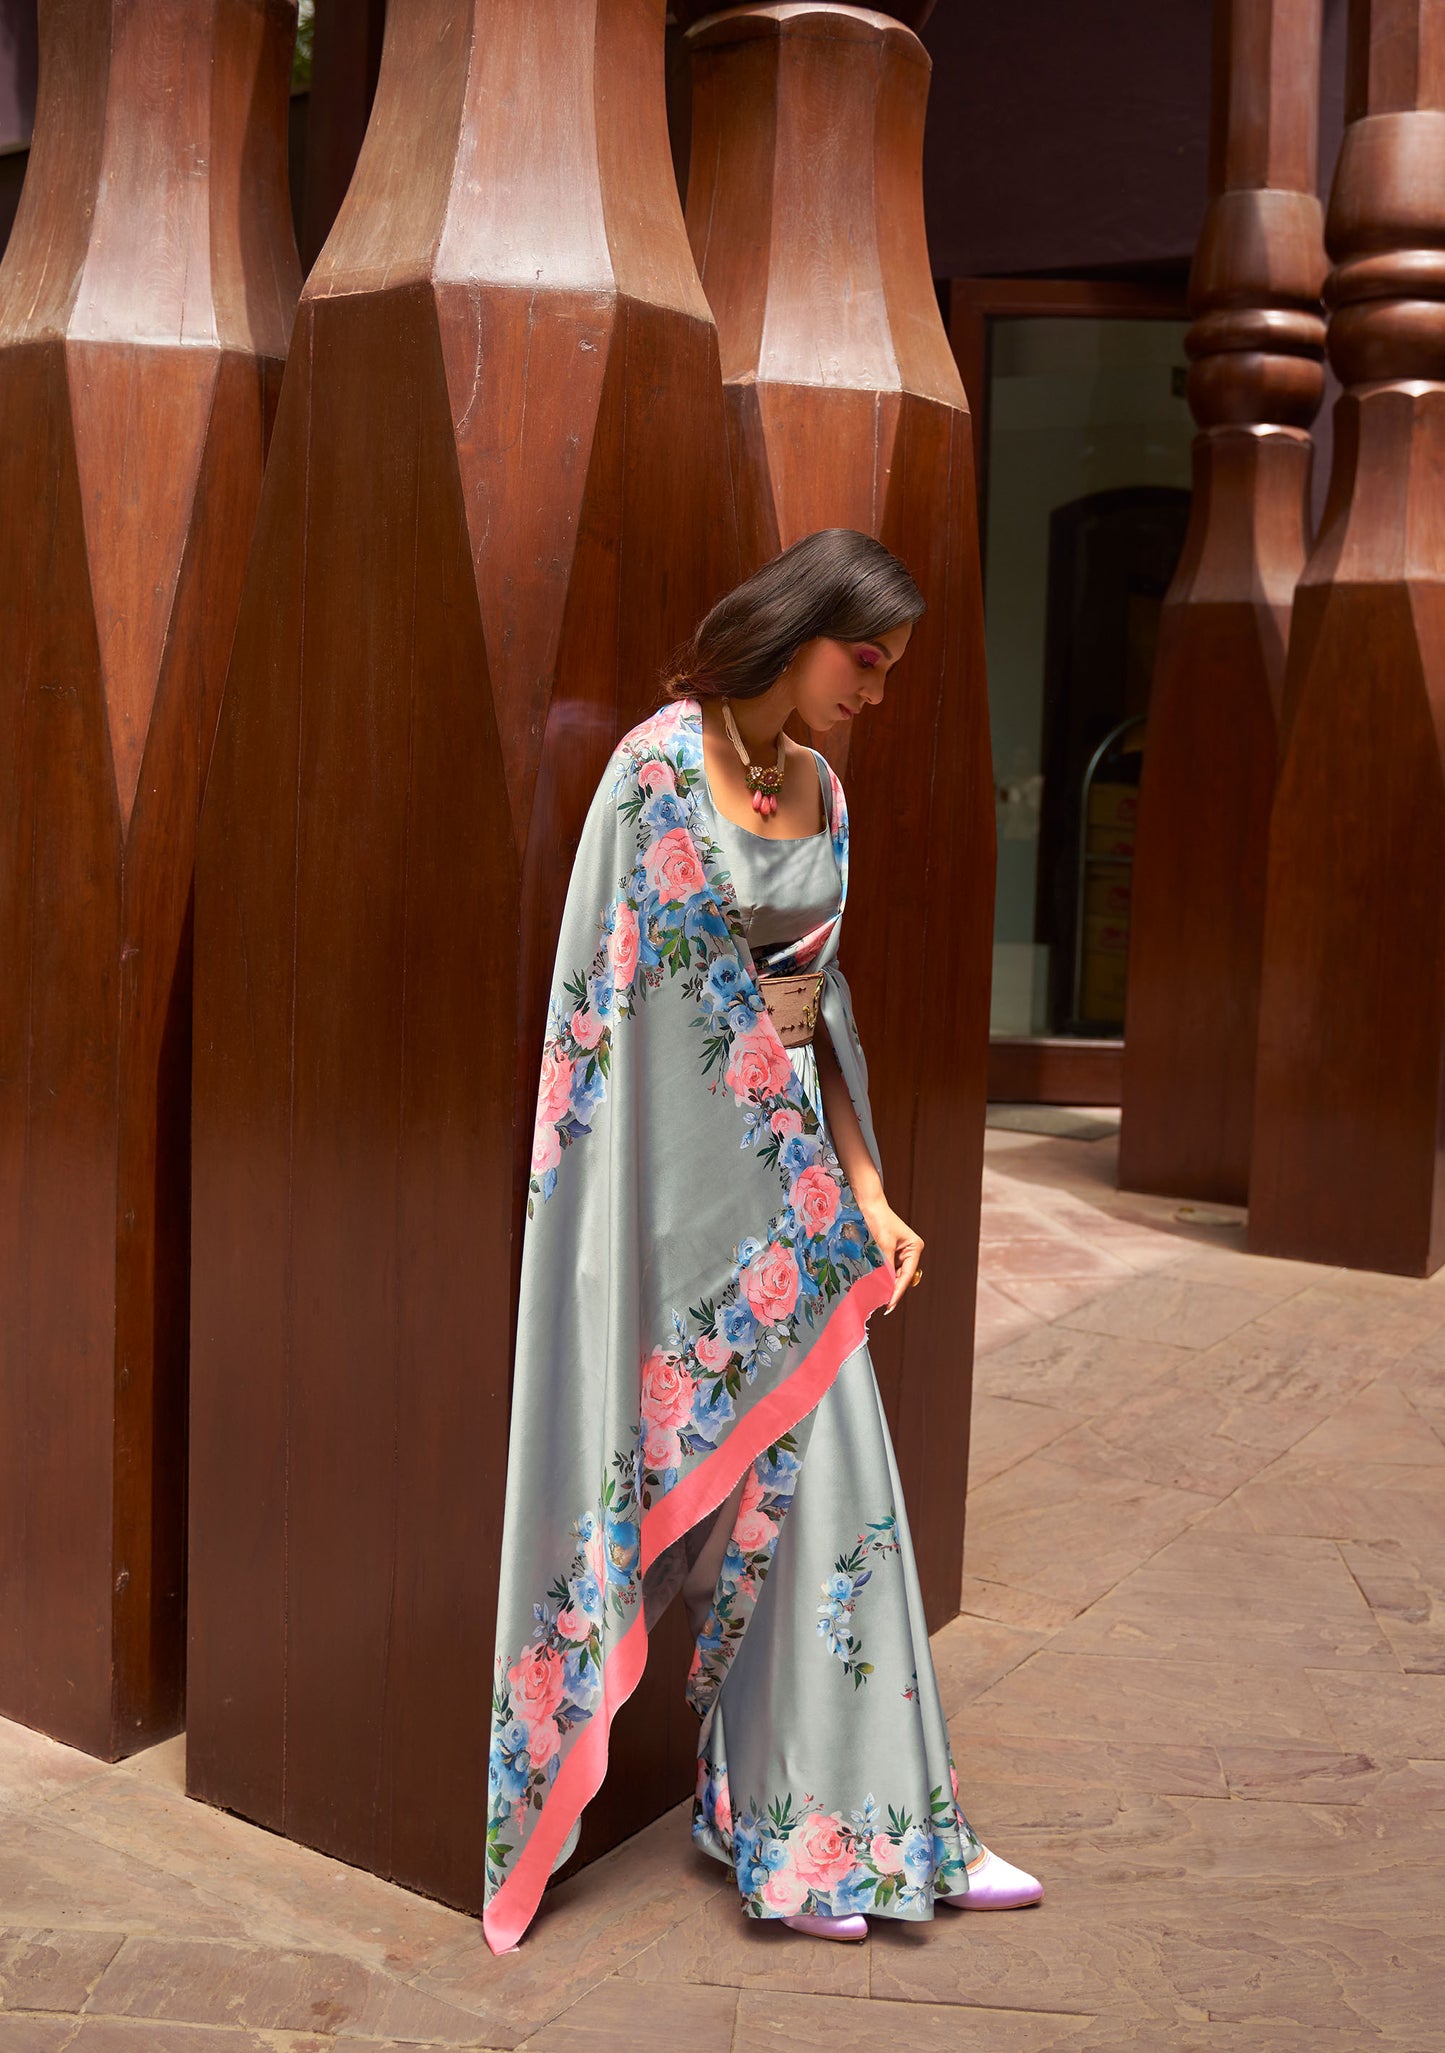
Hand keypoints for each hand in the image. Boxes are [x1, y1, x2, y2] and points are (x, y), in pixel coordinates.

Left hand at [858, 1193, 923, 1313]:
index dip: (898, 1291)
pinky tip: (874, 1285)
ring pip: (894, 1274)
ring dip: (886, 1283)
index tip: (890, 1305)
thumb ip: (886, 1265)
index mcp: (914, 1247)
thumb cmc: (878, 1219)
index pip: (907, 1275)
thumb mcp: (883, 1244)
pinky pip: (886, 1268)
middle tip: (882, 1306)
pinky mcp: (889, 1251)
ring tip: (877, 1297)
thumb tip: (886, 1285)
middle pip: (902, 1277)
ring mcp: (900, 1252)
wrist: (867, 1203)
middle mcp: (910, 1251)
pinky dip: (881, 1276)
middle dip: (892, 1289)